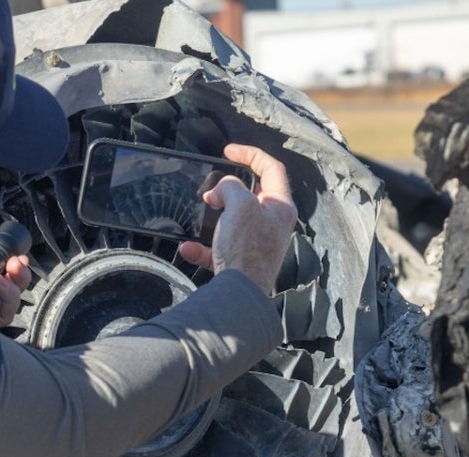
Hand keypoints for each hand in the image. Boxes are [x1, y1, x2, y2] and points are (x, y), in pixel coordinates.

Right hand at [177, 144, 296, 294]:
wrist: (240, 293)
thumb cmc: (247, 248)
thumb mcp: (239, 205)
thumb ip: (229, 187)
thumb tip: (220, 191)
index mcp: (280, 206)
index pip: (271, 168)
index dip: (250, 154)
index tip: (228, 151)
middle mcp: (272, 224)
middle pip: (250, 197)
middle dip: (226, 192)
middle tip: (211, 192)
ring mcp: (257, 244)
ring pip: (232, 222)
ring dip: (211, 220)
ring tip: (199, 219)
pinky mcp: (242, 261)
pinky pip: (219, 248)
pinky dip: (202, 247)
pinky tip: (188, 248)